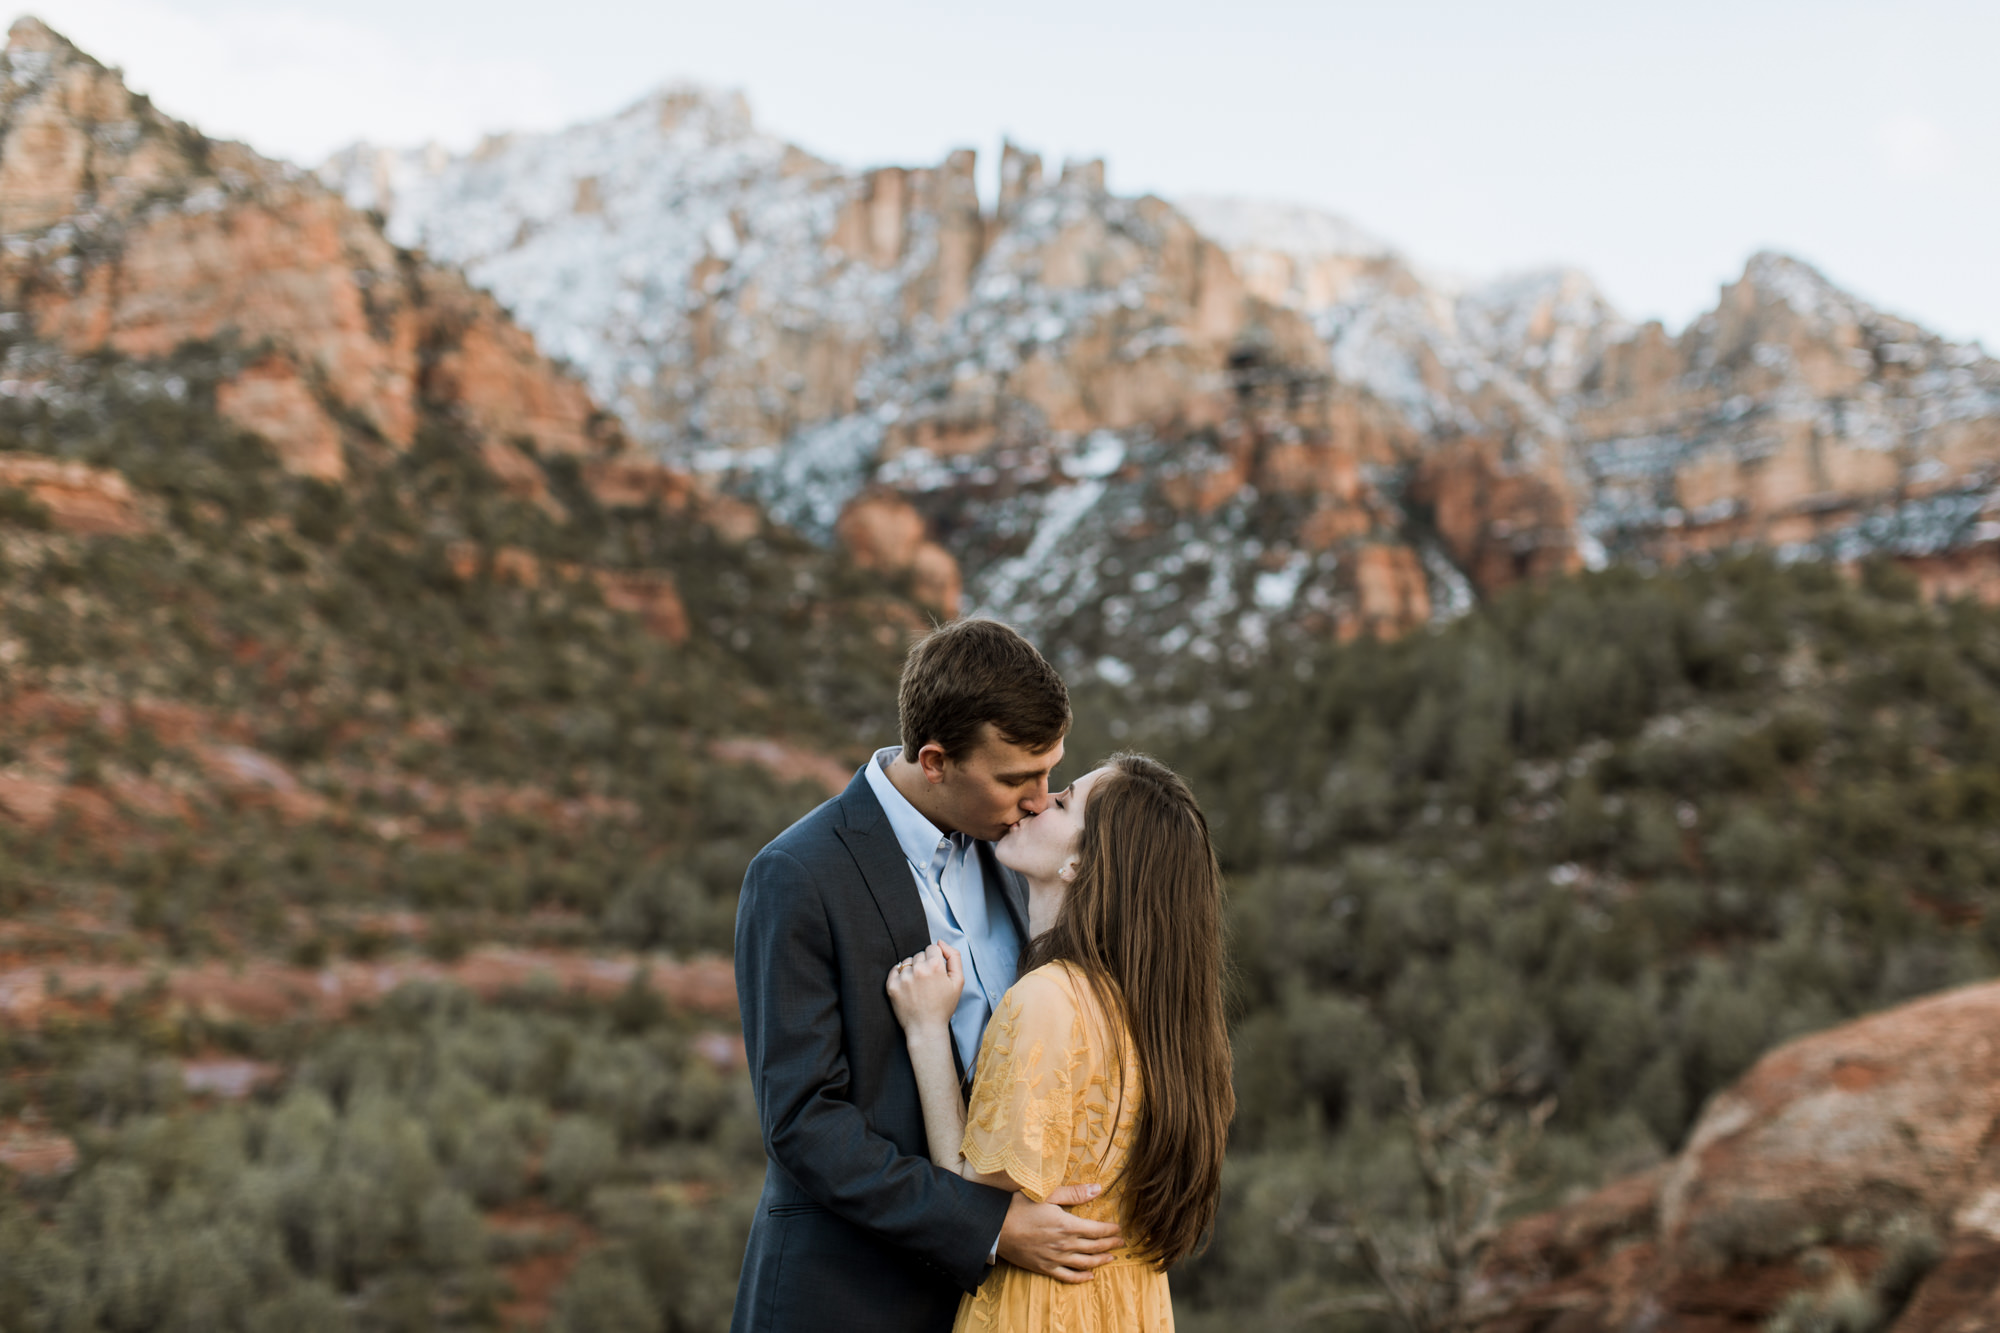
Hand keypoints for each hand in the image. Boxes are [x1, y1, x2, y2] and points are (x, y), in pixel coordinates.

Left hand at [886, 942, 962, 1031]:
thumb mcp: (958, 981)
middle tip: (928, 982)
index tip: (936, 972)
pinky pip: (895, 970)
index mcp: (935, 966)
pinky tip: (908, 987)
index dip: (936, 960)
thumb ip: (954, 957)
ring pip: (907, 962)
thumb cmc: (943, 1006)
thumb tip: (940, 942)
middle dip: (924, 964)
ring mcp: (903, 978)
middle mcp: (918, 969)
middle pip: (920, 954)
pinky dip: (900, 975)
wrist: (926, 1028)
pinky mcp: (892, 986)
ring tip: (918, 986)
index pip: (933, 948)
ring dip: (912, 970)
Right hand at [996, 1186, 1122, 1282]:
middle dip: (1111, 1245)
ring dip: (1101, 1261)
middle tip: (1121, 1243)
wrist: (995, 1227)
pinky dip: (1081, 1278)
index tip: (1120, 1229)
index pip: (1097, 1230)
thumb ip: (1074, 1193)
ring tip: (1112, 1258)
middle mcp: (1065, 1244)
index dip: (1111, 1230)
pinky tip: (1090, 1276)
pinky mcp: (1045, 1267)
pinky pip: (1067, 1276)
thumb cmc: (1019, 1206)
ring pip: (1085, 1263)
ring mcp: (1055, 1258)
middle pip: (1095, 1247)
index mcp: (1067, 1225)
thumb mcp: (1047, 1194)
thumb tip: (1098, 1189)